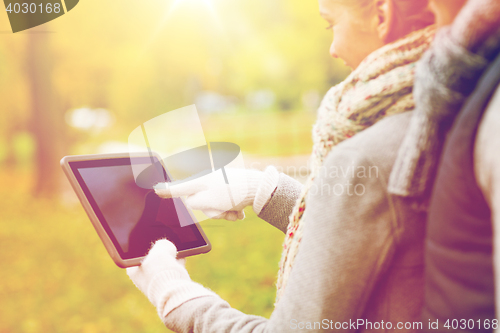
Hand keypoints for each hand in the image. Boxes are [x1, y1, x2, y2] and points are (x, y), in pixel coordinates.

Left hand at [127, 239, 215, 318]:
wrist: (175, 292)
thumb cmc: (162, 271)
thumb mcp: (161, 248)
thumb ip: (163, 243)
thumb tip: (168, 247)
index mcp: (134, 270)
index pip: (137, 253)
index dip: (147, 244)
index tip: (156, 241)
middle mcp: (143, 278)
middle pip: (152, 258)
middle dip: (161, 251)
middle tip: (168, 244)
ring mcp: (156, 283)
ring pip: (163, 264)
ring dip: (170, 257)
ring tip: (177, 250)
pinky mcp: (169, 286)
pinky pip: (173, 270)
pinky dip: (177, 264)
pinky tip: (182, 257)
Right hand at [155, 166, 278, 220]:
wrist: (259, 188)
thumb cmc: (232, 193)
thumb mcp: (208, 200)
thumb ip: (193, 201)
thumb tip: (189, 200)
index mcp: (199, 181)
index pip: (178, 187)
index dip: (166, 189)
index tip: (154, 188)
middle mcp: (208, 182)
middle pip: (200, 203)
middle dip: (213, 211)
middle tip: (224, 210)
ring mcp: (220, 187)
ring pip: (215, 207)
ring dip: (225, 213)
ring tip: (236, 212)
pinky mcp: (230, 192)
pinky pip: (226, 206)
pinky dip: (233, 211)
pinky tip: (241, 212)